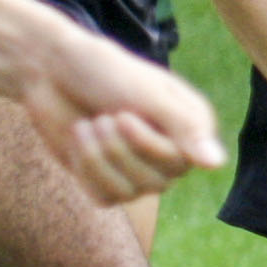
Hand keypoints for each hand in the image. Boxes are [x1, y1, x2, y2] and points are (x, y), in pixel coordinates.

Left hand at [12, 14, 221, 205]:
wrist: (51, 70)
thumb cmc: (102, 71)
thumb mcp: (145, 92)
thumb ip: (183, 126)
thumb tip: (216, 164)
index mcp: (189, 127)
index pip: (182, 162)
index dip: (147, 145)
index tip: (121, 115)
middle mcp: (171, 152)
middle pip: (156, 183)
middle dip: (118, 151)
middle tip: (101, 118)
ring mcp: (139, 169)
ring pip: (129, 193)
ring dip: (98, 159)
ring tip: (86, 126)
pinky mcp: (106, 179)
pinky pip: (104, 197)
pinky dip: (85, 170)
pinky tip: (77, 139)